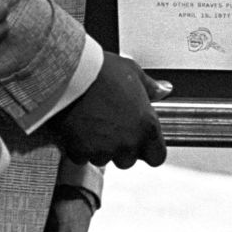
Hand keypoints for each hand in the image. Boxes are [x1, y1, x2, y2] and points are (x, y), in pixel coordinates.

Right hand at [49, 51, 170, 167]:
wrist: (70, 75)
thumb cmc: (101, 71)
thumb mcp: (132, 71)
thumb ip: (150, 86)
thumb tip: (162, 90)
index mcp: (146, 125)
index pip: (157, 156)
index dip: (149, 150)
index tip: (142, 141)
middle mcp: (127, 142)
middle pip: (128, 160)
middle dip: (120, 148)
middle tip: (112, 127)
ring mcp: (103, 149)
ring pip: (103, 159)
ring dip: (99, 148)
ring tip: (92, 124)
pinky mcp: (80, 150)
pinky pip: (81, 156)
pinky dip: (78, 146)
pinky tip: (77, 128)